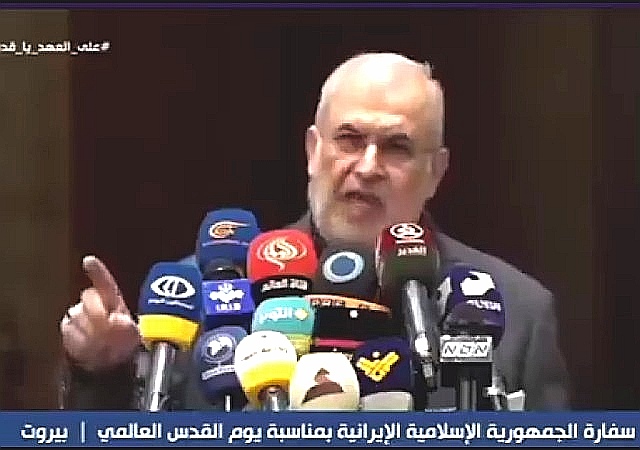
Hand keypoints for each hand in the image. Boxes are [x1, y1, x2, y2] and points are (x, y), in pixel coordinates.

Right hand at [60, 255, 140, 371]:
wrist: (109, 363)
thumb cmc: (123, 342)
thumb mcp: (132, 336)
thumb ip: (127, 327)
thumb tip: (115, 322)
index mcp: (113, 300)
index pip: (104, 282)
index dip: (97, 271)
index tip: (89, 261)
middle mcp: (94, 303)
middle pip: (88, 297)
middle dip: (97, 313)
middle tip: (107, 328)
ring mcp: (78, 315)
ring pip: (77, 317)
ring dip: (91, 333)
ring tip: (103, 344)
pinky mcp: (67, 329)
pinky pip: (70, 333)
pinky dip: (81, 344)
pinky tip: (91, 349)